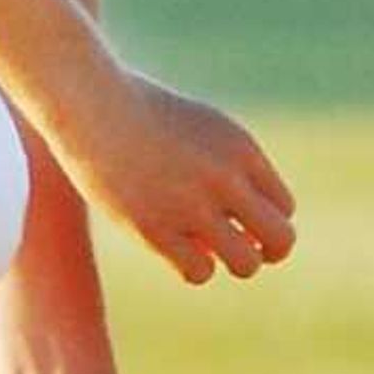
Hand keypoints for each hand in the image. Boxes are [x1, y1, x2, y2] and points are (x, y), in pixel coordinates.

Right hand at [56, 70, 295, 286]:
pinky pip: (199, 272)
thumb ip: (230, 169)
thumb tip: (245, 232)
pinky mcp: (154, 228)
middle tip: (241, 247)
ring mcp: (191, 205)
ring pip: (245, 264)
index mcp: (241, 149)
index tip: (238, 219)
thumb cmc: (142, 110)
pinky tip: (173, 248)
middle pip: (280, 239)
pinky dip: (193, 268)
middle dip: (266, 251)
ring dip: (230, 262)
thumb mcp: (200, 127)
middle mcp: (224, 178)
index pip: (283, 207)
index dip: (263, 220)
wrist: (90, 102)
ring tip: (204, 248)